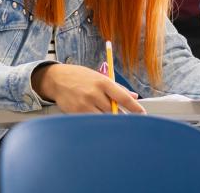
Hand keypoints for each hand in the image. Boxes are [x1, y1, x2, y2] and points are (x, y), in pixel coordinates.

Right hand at [31, 63, 145, 113]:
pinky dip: (97, 122)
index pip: (123, 97)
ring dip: (110, 120)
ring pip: (104, 118)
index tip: (143, 114)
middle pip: (115, 111)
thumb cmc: (79, 77)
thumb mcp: (98, 76)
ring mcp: (85, 104)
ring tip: (109, 117)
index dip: (135, 108)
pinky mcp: (77, 113)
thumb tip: (134, 96)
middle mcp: (94, 93)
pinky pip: (92, 121)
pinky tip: (97, 118)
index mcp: (102, 82)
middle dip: (122, 116)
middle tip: (125, 118)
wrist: (57, 80)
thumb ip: (116, 88)